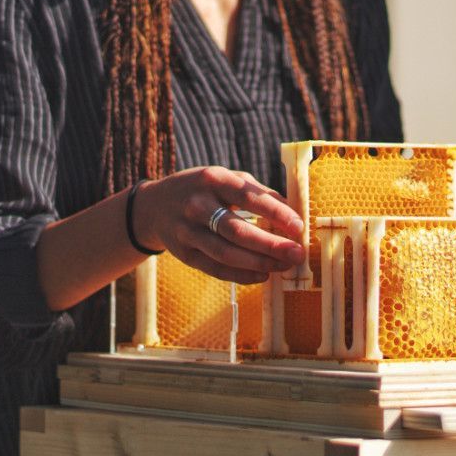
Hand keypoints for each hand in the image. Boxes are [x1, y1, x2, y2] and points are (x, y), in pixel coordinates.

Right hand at [133, 167, 305, 284]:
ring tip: (284, 266)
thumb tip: (294, 212)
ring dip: (259, 263)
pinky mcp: (183, 253)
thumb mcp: (227, 180)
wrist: (155, 206)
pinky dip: (241, 275)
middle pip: (237, 230)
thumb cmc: (205, 191)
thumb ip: (259, 192)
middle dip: (271, 245)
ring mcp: (187, 231)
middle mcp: (197, 205)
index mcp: (213, 180)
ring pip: (226, 254)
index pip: (249, 197)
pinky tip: (262, 275)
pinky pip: (215, 269)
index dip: (276, 213)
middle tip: (297, 254)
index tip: (299, 226)